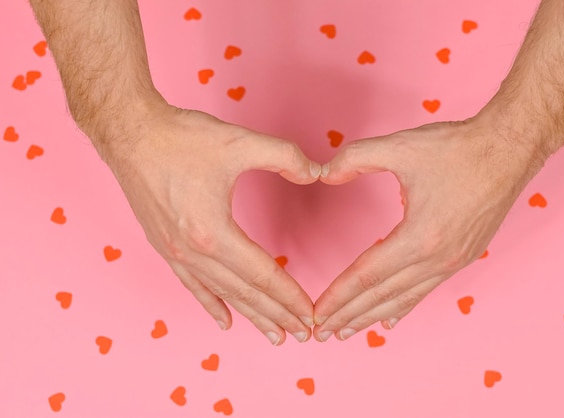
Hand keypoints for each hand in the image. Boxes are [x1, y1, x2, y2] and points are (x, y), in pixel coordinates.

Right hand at [99, 104, 320, 344]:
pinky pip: (192, 285)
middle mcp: (192, 252)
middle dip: (276, 315)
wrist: (129, 133)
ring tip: (274, 334)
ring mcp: (175, 253)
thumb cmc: (180, 138)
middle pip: (244, 293)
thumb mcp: (240, 142)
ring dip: (250, 316)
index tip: (310, 315)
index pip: (263, 275)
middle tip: (302, 334)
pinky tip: (225, 320)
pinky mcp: (164, 247)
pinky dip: (211, 304)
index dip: (289, 296)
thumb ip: (285, 157)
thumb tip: (316, 173)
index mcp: (213, 233)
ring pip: (221, 294)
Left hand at [313, 117, 543, 341]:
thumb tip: (323, 173)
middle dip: (349, 315)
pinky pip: (426, 290)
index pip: (367, 276)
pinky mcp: (463, 257)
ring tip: (348, 331)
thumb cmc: (459, 148)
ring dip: (373, 317)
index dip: (339, 296)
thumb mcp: (400, 146)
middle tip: (323, 333)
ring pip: (404, 298)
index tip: (317, 314)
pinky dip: (404, 306)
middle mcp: (438, 258)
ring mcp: (453, 261)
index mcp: (420, 237)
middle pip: (383, 295)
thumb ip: (355, 158)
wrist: (511, 148)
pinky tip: (390, 319)